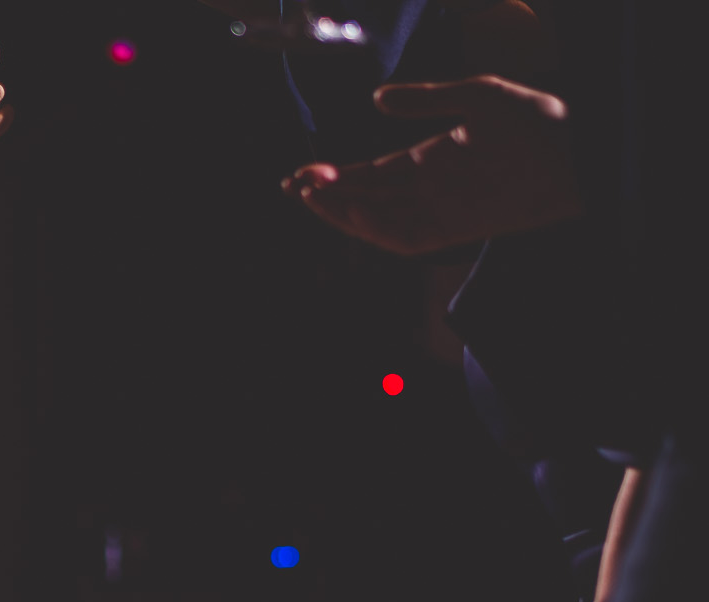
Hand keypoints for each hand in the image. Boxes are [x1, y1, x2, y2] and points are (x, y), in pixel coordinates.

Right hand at [285, 75, 581, 255]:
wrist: (578, 154)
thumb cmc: (536, 120)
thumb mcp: (477, 97)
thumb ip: (426, 99)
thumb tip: (377, 100)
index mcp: (428, 159)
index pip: (370, 173)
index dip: (335, 176)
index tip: (302, 174)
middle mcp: (427, 190)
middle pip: (365, 198)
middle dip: (326, 196)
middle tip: (292, 186)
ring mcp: (439, 212)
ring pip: (377, 220)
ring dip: (343, 212)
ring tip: (312, 197)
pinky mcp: (454, 231)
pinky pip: (406, 237)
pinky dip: (377, 229)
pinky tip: (356, 209)